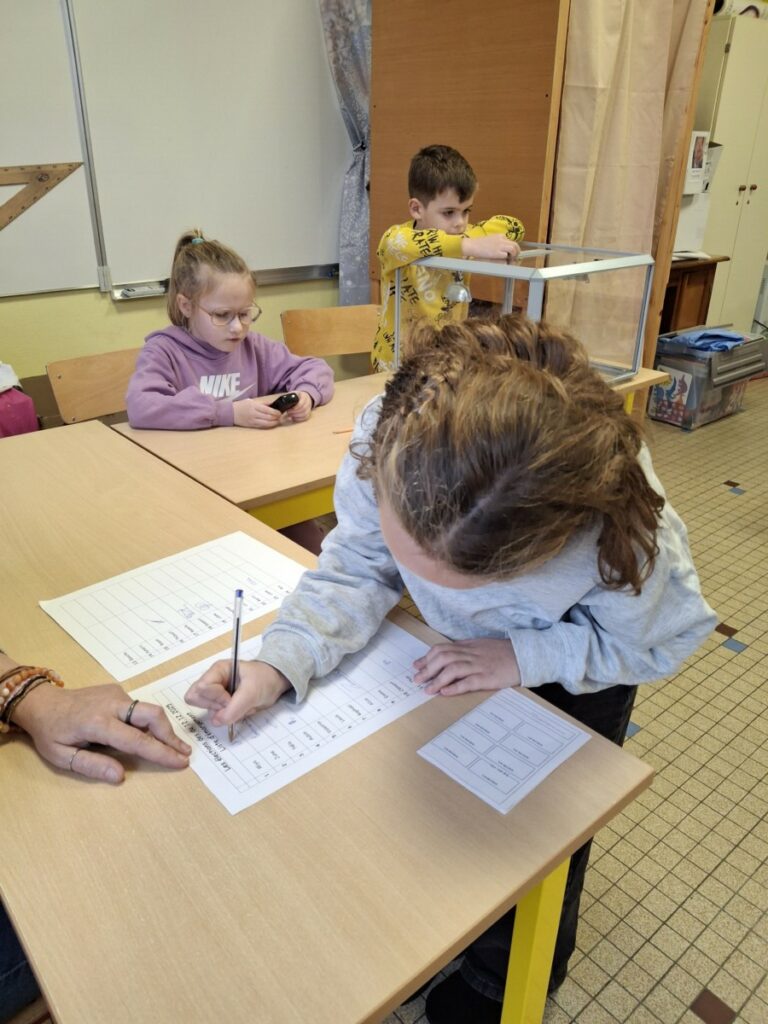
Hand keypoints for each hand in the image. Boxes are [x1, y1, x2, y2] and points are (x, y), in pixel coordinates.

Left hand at [12, 683, 190, 783]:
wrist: (42, 702)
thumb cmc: (50, 733)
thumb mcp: (62, 756)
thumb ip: (92, 766)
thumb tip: (120, 776)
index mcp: (98, 722)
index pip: (138, 739)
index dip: (161, 752)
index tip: (180, 762)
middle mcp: (112, 704)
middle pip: (153, 715)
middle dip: (171, 735)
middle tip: (184, 753)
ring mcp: (116, 694)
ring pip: (149, 710)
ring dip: (163, 729)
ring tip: (173, 747)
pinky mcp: (118, 691)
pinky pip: (140, 708)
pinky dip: (150, 723)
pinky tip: (152, 736)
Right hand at [185, 660, 290, 725]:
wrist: (275, 684)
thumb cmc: (265, 679)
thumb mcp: (253, 691)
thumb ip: (235, 707)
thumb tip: (216, 721)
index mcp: (218, 670)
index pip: (202, 688)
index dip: (216, 698)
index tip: (232, 699)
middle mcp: (212, 681)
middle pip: (196, 699)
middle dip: (216, 707)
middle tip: (233, 703)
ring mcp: (215, 693)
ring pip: (206, 710)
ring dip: (224, 713)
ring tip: (240, 705)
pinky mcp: (220, 704)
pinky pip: (216, 717)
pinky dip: (228, 717)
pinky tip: (240, 709)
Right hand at [233, 398, 282, 428]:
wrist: (230, 413)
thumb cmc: (241, 405)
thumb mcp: (251, 401)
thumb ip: (262, 403)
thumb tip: (272, 404)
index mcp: (254, 406)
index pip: (267, 410)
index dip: (275, 412)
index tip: (280, 412)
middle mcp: (253, 414)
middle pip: (268, 417)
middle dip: (276, 418)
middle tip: (280, 417)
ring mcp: (252, 421)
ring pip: (266, 423)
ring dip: (273, 423)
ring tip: (278, 421)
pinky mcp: (251, 426)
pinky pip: (261, 426)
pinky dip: (268, 426)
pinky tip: (271, 424)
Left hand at [284, 391, 312, 422]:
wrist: (304, 397)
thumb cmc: (297, 396)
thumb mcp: (293, 393)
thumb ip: (289, 396)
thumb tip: (283, 401)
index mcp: (304, 396)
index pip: (301, 403)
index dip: (296, 407)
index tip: (289, 409)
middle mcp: (308, 402)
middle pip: (303, 409)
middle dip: (295, 412)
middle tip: (288, 413)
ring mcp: (309, 408)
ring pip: (305, 414)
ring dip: (296, 416)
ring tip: (290, 416)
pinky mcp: (308, 413)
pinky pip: (305, 417)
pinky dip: (299, 419)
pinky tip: (294, 418)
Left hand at [412, 638, 520, 695]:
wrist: (525, 655)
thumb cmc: (503, 652)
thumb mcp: (481, 646)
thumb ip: (465, 650)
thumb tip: (447, 656)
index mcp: (468, 646)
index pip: (442, 649)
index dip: (427, 658)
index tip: (416, 666)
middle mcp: (471, 654)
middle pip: (443, 658)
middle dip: (427, 669)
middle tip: (416, 679)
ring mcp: (480, 666)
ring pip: (453, 669)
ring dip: (437, 679)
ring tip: (427, 689)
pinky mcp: (488, 677)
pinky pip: (469, 682)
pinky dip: (455, 687)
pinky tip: (445, 692)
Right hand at [461, 236, 520, 260]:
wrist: (472, 245)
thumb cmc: (478, 244)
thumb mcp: (490, 240)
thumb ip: (497, 242)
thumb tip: (503, 249)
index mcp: (500, 235)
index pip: (511, 241)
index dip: (512, 248)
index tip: (511, 253)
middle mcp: (502, 239)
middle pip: (515, 245)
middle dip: (517, 252)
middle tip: (514, 258)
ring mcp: (500, 245)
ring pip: (513, 249)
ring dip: (514, 255)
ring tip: (510, 260)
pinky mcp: (497, 252)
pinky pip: (507, 255)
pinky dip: (507, 259)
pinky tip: (504, 261)